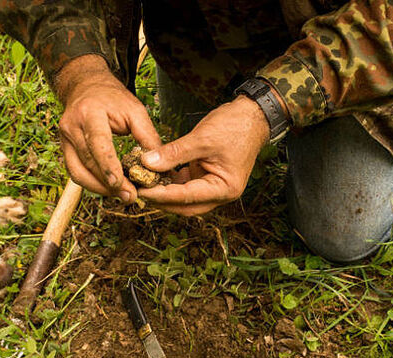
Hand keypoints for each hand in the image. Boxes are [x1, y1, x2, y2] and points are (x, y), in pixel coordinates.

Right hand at [56, 55, 161, 201]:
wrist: (87, 87)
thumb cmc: (114, 99)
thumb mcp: (135, 110)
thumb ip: (147, 137)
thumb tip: (159, 166)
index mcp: (90, 113)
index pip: (98, 143)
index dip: (107, 166)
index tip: (119, 184)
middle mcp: (72, 126)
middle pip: (88, 162)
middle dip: (108, 184)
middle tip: (131, 196)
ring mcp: (64, 139)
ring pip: (78, 172)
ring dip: (100, 188)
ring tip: (122, 196)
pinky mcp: (64, 149)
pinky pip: (75, 172)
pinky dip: (92, 184)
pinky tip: (110, 189)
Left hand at [138, 95, 269, 215]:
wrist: (252, 115)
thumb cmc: (234, 125)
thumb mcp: (201, 138)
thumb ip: (174, 153)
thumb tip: (147, 162)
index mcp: (224, 188)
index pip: (187, 197)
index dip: (162, 195)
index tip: (142, 190)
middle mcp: (221, 193)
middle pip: (186, 207)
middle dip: (162, 201)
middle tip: (139, 192)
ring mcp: (215, 188)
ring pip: (185, 200)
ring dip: (166, 194)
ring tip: (144, 184)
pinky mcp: (208, 179)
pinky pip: (187, 187)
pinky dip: (172, 183)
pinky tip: (156, 176)